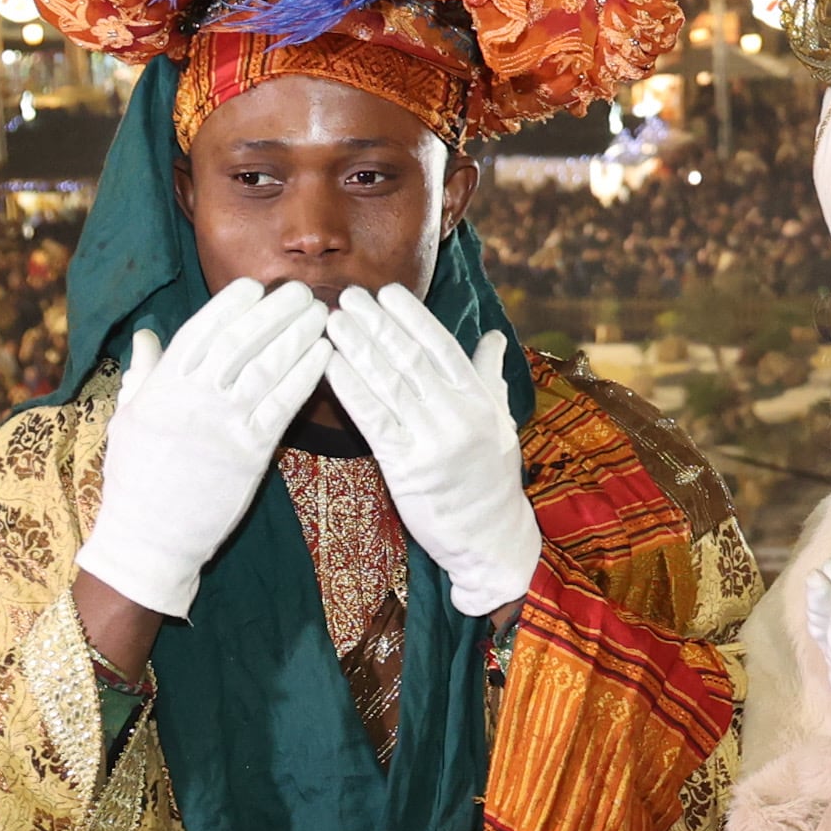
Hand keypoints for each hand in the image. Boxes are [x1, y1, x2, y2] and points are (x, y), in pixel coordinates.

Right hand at [77, 280, 328, 621]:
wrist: (149, 537)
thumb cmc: (135, 478)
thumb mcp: (127, 418)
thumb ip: (144, 373)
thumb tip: (145, 334)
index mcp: (162, 385)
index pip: (200, 331)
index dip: (230, 305)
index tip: (254, 286)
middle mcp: (194, 397)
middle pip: (240, 340)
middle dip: (273, 311)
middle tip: (300, 289)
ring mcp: (224, 423)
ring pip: (266, 366)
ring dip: (297, 335)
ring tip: (321, 313)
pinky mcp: (251, 452)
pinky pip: (284, 404)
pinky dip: (306, 375)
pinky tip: (324, 354)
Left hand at [324, 286, 540, 616]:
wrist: (491, 538)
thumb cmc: (492, 478)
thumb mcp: (500, 423)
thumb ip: (490, 377)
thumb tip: (495, 336)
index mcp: (480, 400)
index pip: (443, 347)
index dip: (414, 318)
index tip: (388, 292)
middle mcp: (458, 415)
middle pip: (411, 360)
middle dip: (377, 324)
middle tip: (349, 296)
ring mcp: (433, 441)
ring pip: (390, 385)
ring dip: (358, 349)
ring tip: (333, 321)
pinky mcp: (408, 468)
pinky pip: (374, 421)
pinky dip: (351, 390)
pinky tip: (331, 366)